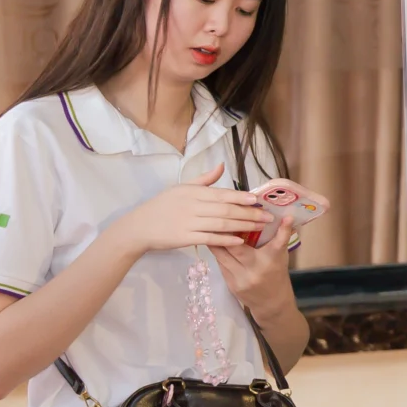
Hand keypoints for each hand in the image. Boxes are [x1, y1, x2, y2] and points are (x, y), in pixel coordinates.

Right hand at [106, 166, 264, 261]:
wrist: (138, 227)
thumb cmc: (162, 206)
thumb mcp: (181, 188)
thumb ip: (204, 179)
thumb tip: (222, 166)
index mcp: (193, 192)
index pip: (222, 194)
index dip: (241, 197)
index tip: (258, 199)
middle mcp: (192, 206)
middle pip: (226, 209)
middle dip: (250, 213)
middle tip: (268, 217)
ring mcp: (188, 222)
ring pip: (221, 223)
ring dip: (243, 226)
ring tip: (260, 227)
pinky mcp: (185, 238)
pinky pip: (210, 238)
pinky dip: (226, 239)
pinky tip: (240, 240)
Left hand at [210, 214, 297, 326]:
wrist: (272, 303)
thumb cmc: (277, 274)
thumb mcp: (281, 257)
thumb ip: (278, 239)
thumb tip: (285, 216)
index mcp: (273, 261)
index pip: (279, 242)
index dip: (283, 229)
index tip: (286, 216)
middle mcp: (257, 270)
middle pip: (237, 248)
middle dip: (225, 232)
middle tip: (218, 216)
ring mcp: (241, 278)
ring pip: (222, 256)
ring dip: (215, 241)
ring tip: (209, 227)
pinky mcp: (231, 284)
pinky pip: (221, 264)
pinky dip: (217, 252)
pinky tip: (212, 243)